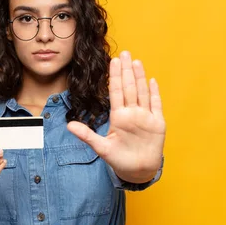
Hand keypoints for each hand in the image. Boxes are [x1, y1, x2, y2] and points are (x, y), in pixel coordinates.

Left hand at [67, 50, 165, 182]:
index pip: (116, 92)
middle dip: (127, 71)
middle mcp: (132, 113)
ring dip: (140, 78)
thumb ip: (87, 135)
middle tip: (125, 53)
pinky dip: (155, 94)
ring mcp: (145, 117)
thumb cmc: (119, 159)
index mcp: (118, 117)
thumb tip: (68, 126)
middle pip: (129, 88)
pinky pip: (156, 105)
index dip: (115, 77)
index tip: (112, 62)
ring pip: (142, 93)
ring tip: (136, 62)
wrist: (138, 171)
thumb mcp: (101, 147)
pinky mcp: (157, 124)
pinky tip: (152, 81)